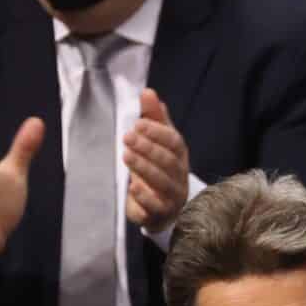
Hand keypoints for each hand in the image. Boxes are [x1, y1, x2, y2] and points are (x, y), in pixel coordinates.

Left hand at [123, 90, 190, 231]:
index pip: (174, 142)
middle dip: (148, 148)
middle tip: (127, 137)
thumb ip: (153, 118)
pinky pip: (155, 206)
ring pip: (161, 181)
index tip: (138, 123)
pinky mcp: (160, 213)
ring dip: (143, 167)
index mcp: (179, 156)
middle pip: (167, 160)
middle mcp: (179, 175)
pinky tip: (132, 186)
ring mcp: (172, 196)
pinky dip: (144, 197)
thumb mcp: (157, 142)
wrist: (164, 209)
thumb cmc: (159, 169)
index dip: (157, 132)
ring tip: (125, 155)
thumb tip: (148, 92)